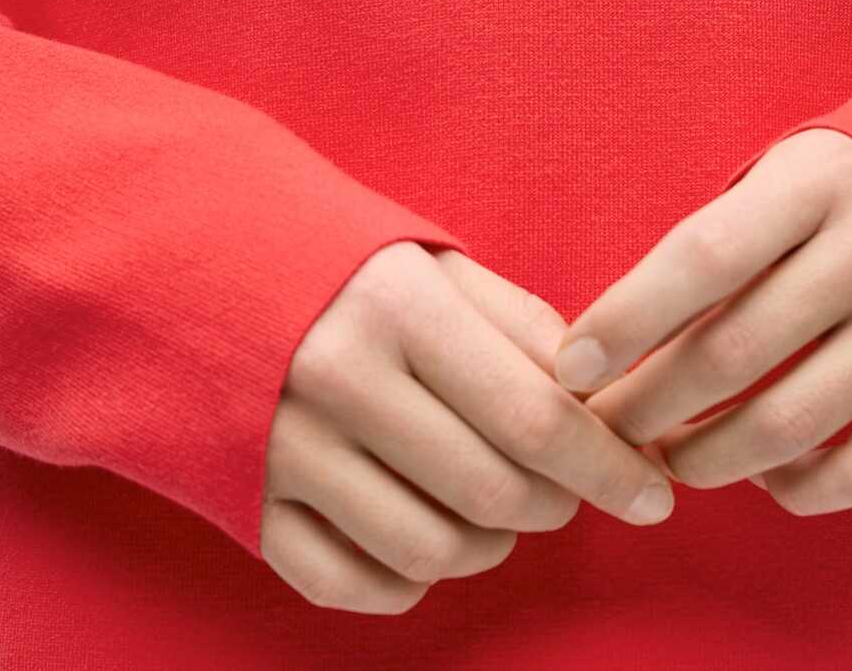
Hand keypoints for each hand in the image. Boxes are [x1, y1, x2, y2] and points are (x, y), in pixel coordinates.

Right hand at [260, 241, 673, 613]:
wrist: (196, 266)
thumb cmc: (340, 265)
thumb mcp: (432, 264)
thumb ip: (522, 325)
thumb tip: (602, 402)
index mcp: (398, 309)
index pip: (535, 415)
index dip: (609, 466)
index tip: (655, 495)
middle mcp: (340, 382)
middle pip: (493, 494)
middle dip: (558, 504)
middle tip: (566, 485)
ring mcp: (287, 451)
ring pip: (432, 552)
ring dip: (491, 543)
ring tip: (494, 501)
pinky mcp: (249, 506)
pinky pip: (354, 587)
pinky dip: (408, 580)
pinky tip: (424, 531)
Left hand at [553, 128, 851, 515]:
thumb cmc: (835, 199)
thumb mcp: (777, 183)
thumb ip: (706, 246)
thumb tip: (605, 348)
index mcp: (819, 181)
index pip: (703, 256)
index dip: (627, 318)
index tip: (571, 368)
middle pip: (736, 352)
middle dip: (646, 405)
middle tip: (600, 429)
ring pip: (791, 425)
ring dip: (705, 458)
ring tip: (662, 456)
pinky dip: (795, 490)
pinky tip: (757, 474)